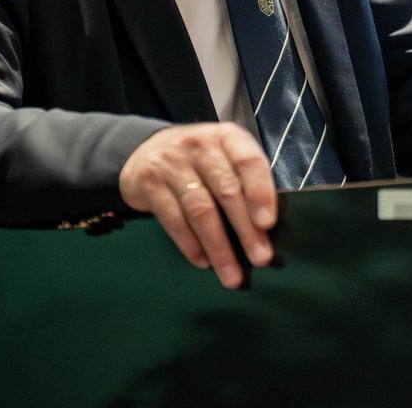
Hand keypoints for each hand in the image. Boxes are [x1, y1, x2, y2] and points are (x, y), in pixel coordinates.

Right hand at [119, 123, 277, 286]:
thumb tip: (266, 228)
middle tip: (260, 258)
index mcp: (226, 137)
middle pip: (226, 190)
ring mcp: (171, 162)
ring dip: (219, 247)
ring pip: (200, 210)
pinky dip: (190, 244)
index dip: (260, 192)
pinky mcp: (148, 183)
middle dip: (246, 229)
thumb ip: (244, 180)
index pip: (248, 161)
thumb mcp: (223, 157)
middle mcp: (199, 145)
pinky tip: (203, 262)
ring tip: (232, 274)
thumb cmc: (198, 161)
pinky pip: (173, 219)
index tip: (268, 224)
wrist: (144, 152)